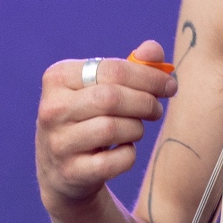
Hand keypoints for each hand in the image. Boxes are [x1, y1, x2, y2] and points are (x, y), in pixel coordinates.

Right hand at [36, 39, 175, 218]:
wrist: (61, 170)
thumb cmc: (89, 116)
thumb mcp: (101, 87)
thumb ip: (131, 65)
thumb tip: (154, 50)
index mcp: (58, 77)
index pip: (112, 69)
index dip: (149, 77)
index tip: (170, 85)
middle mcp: (52, 108)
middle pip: (112, 98)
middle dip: (145, 102)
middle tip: (157, 110)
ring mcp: (58, 142)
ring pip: (113, 128)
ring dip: (136, 128)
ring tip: (136, 129)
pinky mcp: (71, 172)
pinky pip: (115, 161)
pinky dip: (128, 155)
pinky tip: (123, 150)